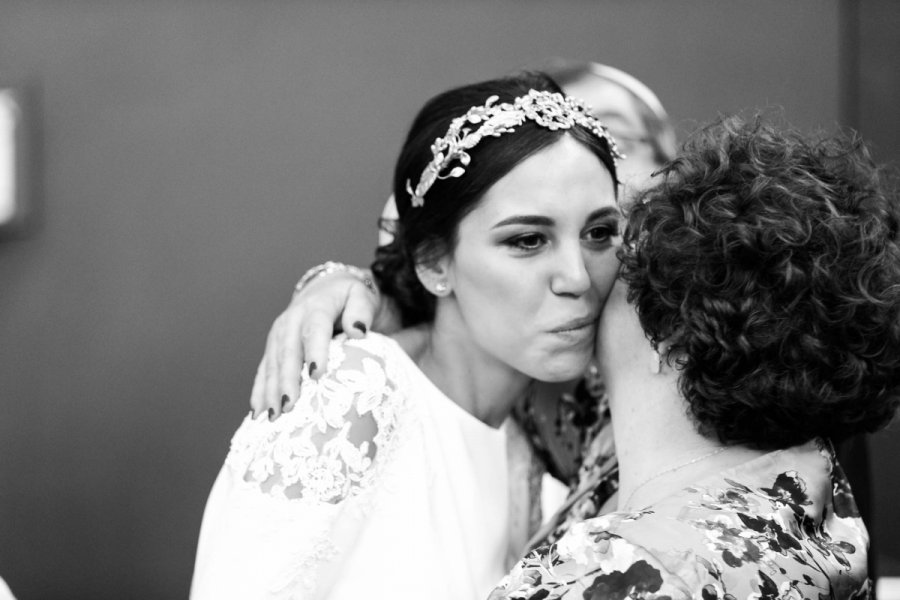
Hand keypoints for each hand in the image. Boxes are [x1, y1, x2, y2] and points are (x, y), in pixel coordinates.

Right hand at [249, 268, 381, 418]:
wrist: (326, 288)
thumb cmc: (348, 298)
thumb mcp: (361, 295)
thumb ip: (361, 310)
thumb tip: (357, 331)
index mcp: (315, 307)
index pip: (314, 329)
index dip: (314, 351)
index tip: (316, 374)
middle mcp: (291, 320)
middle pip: (288, 352)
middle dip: (287, 380)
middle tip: (289, 405)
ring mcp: (278, 334)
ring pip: (272, 364)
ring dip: (270, 391)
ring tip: (273, 416)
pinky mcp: (272, 346)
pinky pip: (263, 370)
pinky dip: (260, 391)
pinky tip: (257, 412)